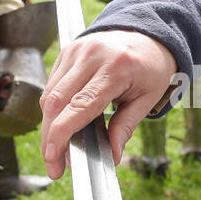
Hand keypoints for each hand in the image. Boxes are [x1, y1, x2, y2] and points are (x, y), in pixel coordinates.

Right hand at [39, 31, 176, 178]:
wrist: (147, 33)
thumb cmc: (151, 68)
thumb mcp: (149, 98)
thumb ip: (127, 126)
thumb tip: (112, 156)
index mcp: (117, 68)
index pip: (81, 105)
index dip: (62, 133)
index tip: (54, 157)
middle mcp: (92, 56)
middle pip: (58, 102)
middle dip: (50, 138)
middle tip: (54, 166)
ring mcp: (76, 51)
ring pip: (50, 94)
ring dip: (49, 126)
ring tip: (58, 150)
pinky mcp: (68, 51)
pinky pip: (53, 85)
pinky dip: (54, 109)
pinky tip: (62, 124)